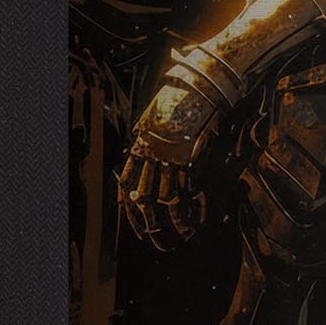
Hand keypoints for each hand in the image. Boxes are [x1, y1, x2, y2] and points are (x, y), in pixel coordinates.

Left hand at [118, 72, 227, 251]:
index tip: (129, 214)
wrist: (199, 84)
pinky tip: (192, 222)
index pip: (127, 179)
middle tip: (150, 238)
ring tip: (175, 239)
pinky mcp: (191, 158)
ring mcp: (171, 157)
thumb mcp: (156, 114)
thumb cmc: (181, 96)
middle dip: (145, 222)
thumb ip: (150, 135)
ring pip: (164, 198)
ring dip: (169, 223)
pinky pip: (186, 189)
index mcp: (142, 142)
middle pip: (142, 196)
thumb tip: (142, 149)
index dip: (126, 200)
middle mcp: (153, 153)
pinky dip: (189, 209)